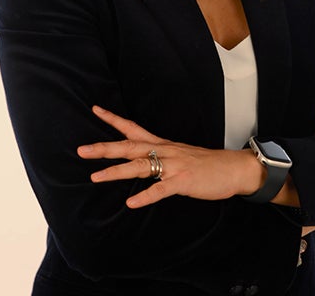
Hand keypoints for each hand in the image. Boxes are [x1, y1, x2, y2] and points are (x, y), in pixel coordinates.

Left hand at [77, 106, 265, 208]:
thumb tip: (141, 160)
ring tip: (95, 178)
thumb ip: (159, 157)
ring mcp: (173, 166)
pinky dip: (145, 196)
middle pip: (129, 147)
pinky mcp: (183, 182)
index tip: (95, 109)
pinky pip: (160, 189)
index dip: (114, 119)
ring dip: (116, 172)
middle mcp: (165, 151)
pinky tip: (131, 204)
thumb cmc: (205, 163)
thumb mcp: (179, 155)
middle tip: (82, 151)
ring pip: (140, 166)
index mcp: (163, 144)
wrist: (232, 168)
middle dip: (104, 148)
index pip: (133, 128)